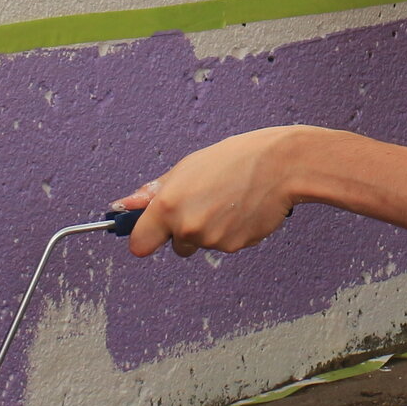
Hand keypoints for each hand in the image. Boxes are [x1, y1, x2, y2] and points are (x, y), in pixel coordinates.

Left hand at [115, 126, 312, 258]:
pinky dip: (232, 231)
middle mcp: (188, 228)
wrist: (281, 166)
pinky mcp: (236, 246)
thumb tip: (126, 204)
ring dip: (210, 229)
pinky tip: (243, 209)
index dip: (146, 237)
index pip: (139, 244)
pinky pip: (225, 244)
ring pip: (202, 244)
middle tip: (206, 201)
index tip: (153, 231)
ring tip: (229, 200)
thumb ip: (155, 191)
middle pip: (176, 246)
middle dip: (185, 230)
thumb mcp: (188, 167)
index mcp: (169, 206)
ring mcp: (213, 241)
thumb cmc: (235, 159)